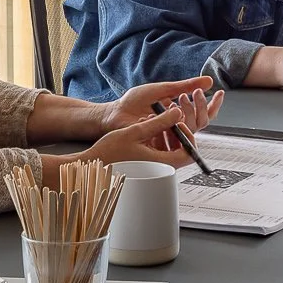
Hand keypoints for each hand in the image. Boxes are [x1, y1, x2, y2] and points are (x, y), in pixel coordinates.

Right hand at [64, 100, 198, 170]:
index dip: (188, 136)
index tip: (178, 123)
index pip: (189, 153)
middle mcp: (160, 169)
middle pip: (181, 151)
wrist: (93, 164)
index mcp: (161, 164)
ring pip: (170, 150)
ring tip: (151, 122)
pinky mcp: (147, 166)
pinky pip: (159, 152)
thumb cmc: (109, 153)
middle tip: (165, 119)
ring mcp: (154, 168)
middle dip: (175, 132)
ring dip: (165, 134)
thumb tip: (177, 113)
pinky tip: (145, 131)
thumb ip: (159, 122)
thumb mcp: (136, 131)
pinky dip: (156, 140)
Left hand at [102, 77, 219, 145]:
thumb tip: (208, 81)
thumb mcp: (163, 89)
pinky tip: (162, 112)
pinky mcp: (162, 141)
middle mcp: (177, 124)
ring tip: (177, 99)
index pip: (203, 112)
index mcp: (179, 111)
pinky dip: (171, 121)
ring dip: (188, 112)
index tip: (219, 93)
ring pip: (192, 128)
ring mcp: (170, 134)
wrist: (116, 112)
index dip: (214, 104)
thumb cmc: (135, 101)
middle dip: (201, 106)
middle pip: (202, 121)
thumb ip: (185, 86)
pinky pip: (176, 135)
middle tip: (195, 93)